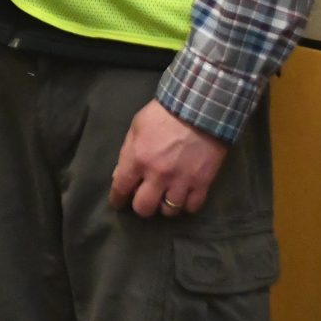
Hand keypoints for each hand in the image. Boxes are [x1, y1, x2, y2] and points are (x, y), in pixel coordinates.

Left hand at [109, 99, 227, 217]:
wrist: (199, 108)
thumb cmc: (163, 114)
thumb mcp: (136, 127)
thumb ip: (128, 153)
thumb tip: (121, 175)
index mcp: (137, 159)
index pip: (121, 188)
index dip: (118, 199)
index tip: (119, 203)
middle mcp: (157, 175)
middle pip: (144, 208)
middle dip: (142, 206)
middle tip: (145, 200)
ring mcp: (181, 181)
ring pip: (169, 212)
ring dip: (165, 206)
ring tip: (166, 198)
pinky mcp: (202, 183)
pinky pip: (191, 207)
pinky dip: (186, 204)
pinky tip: (184, 196)